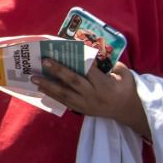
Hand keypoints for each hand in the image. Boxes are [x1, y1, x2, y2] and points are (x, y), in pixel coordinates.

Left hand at [33, 60, 147, 133]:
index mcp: (105, 85)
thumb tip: (95, 54)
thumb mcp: (125, 75)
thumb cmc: (126, 89)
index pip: (89, 71)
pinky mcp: (82, 110)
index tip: (65, 51)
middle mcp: (93, 95)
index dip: (78, 61)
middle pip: (73, 82)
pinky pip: (64, 102)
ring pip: (65, 94)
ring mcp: (86, 104)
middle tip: (43, 61)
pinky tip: (41, 88)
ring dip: (48, 85)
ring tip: (34, 77)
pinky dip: (52, 95)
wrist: (128, 111)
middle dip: (57, 71)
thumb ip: (112, 65)